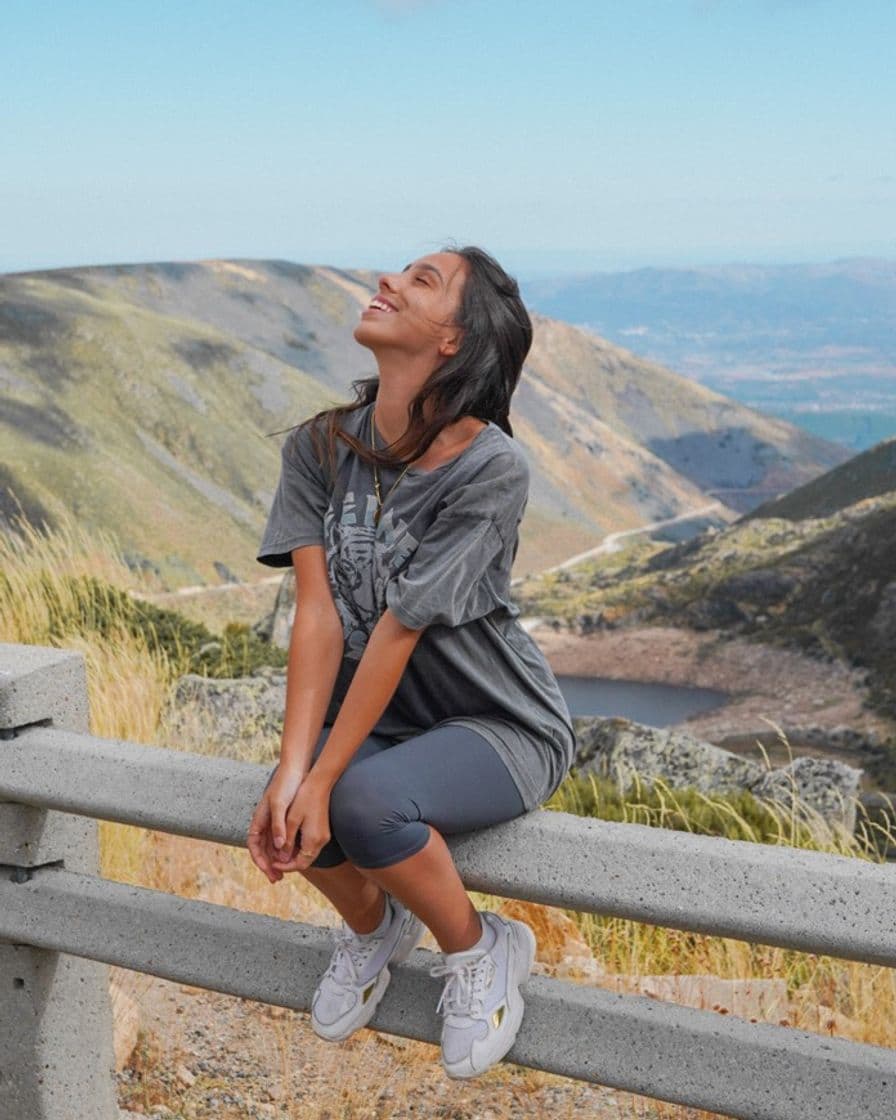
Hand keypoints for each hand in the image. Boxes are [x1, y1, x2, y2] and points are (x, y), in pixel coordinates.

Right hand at [247, 764, 303, 883]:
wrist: (297, 769)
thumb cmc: (286, 785)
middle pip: (263, 849)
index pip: (254, 846)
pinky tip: (293, 858)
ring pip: (272, 847)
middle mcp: (264, 823)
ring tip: (284, 873)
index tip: (268, 871)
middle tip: (277, 879)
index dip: (259, 860)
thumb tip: (279, 847)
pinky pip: (282, 840)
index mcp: (259, 819)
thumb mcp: (280, 804)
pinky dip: (285, 851)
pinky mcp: (284, 820)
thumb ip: (278, 825)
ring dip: (276, 860)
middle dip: (268, 865)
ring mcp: (274, 822)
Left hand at [270, 773, 332, 873]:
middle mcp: (321, 842)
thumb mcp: (291, 820)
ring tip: (278, 854)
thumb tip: (281, 858)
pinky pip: (310, 847)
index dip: (284, 866)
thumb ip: (286, 840)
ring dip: (293, 857)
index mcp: (313, 840)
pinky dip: (299, 849)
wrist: (321, 783)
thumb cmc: (305, 798)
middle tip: (274, 862)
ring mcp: (324, 837)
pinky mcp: (323, 832)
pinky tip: (289, 844)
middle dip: (288, 864)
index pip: (299, 864)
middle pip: (304, 862)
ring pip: (307, 856)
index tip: (272, 863)